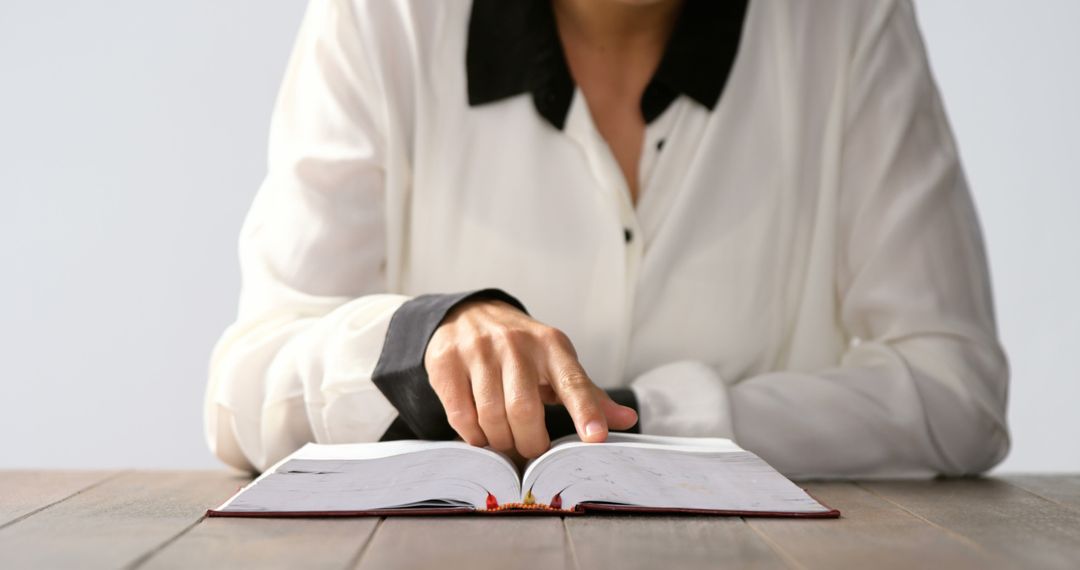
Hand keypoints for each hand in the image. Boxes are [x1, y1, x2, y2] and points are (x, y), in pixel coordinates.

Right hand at [424, 297, 637, 458]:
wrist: (468, 313)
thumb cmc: (522, 348)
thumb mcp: (557, 362)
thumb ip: (588, 394)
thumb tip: (628, 419)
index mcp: (552, 346)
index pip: (573, 382)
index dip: (585, 412)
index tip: (595, 438)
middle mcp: (516, 344)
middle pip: (524, 410)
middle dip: (529, 443)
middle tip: (530, 451)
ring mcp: (478, 350)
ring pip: (491, 416)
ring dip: (500, 441)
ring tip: (504, 440)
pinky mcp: (446, 361)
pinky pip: (461, 415)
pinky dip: (473, 435)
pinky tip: (480, 432)